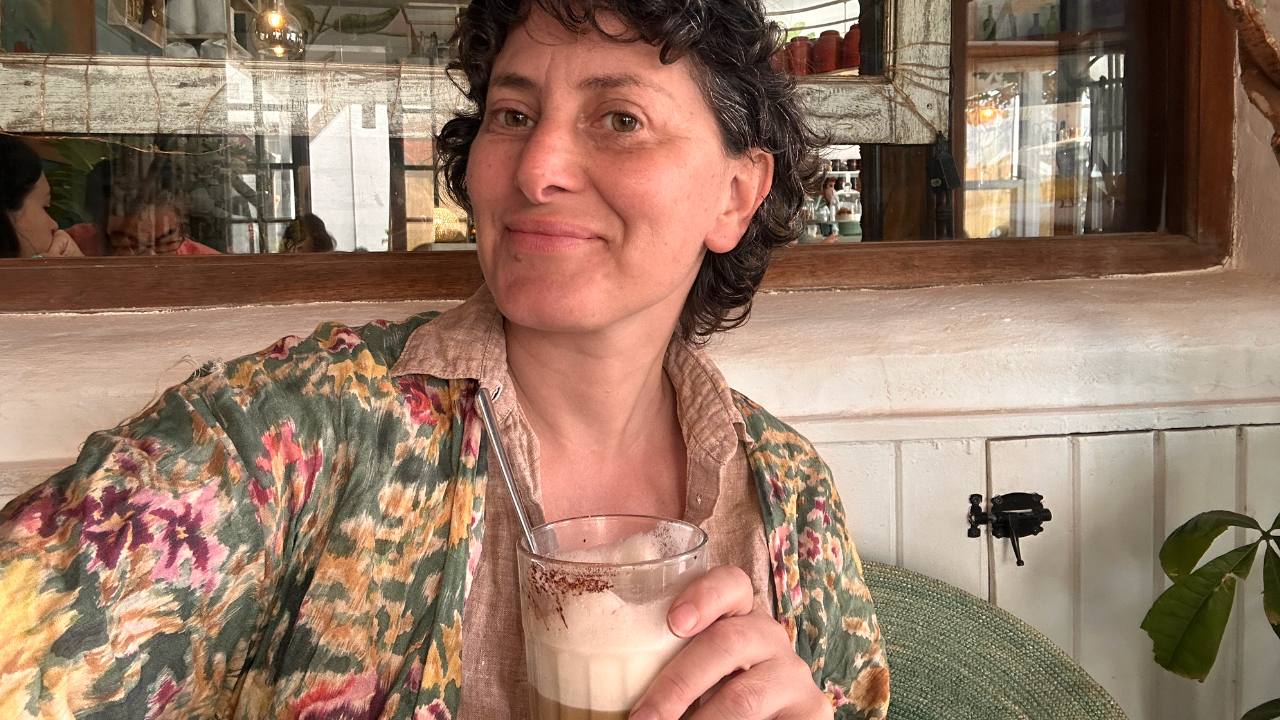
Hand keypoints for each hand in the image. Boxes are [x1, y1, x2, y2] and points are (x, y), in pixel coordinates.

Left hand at [630, 565, 832, 719]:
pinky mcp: (812, 710)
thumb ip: (662, 666)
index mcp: (736, 616)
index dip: (704, 595)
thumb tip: (608, 698)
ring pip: (743, 697)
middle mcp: (769, 637)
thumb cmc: (710, 693)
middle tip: (643, 719)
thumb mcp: (689, 673)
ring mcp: (793, 674)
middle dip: (678, 684)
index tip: (674, 622)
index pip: (731, 583)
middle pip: (728, 642)